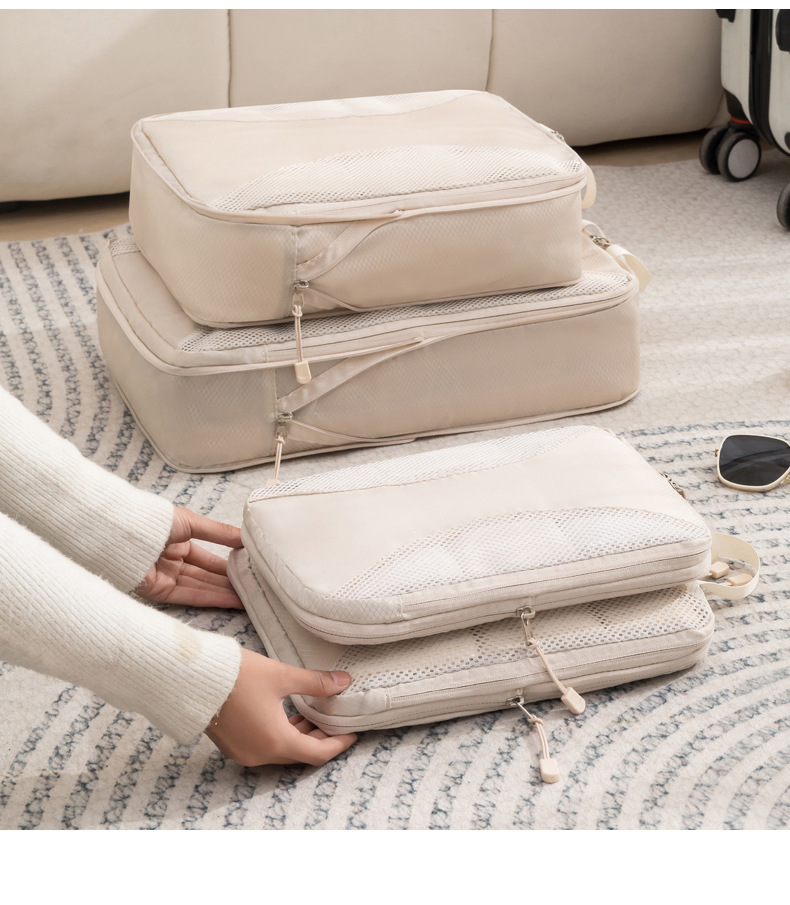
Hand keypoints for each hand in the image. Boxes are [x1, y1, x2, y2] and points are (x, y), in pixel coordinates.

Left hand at [136, 506, 243, 608]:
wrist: (126, 532)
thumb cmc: (155, 521)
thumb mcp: (191, 522)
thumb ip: (218, 532)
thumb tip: (245, 537)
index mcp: (177, 542)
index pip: (207, 558)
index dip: (228, 563)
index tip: (248, 569)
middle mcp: (172, 562)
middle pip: (205, 576)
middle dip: (228, 582)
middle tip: (253, 588)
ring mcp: (166, 578)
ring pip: (200, 587)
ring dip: (224, 593)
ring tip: (249, 598)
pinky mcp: (159, 592)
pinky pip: (190, 596)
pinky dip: (211, 598)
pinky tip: (231, 600)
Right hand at [205, 649, 357, 766]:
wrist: (193, 677)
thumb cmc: (237, 675)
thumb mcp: (282, 676)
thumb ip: (315, 683)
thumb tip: (343, 682)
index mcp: (275, 741)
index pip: (317, 754)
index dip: (338, 744)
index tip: (352, 733)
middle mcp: (259, 754)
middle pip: (299, 754)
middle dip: (320, 739)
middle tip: (335, 721)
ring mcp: (244, 752)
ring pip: (282, 751)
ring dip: (300, 736)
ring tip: (314, 714)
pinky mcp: (232, 745)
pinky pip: (265, 747)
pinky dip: (281, 735)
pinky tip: (287, 715)